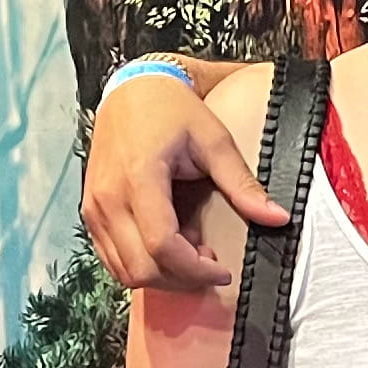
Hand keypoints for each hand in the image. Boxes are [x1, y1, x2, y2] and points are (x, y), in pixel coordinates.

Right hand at [82, 63, 290, 291]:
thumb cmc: (171, 110)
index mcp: (139, 178)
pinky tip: (168, 243)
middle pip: (141, 268)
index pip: (162, 246)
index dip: (195, 270)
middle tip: (210, 262)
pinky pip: (112, 260)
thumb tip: (278, 218)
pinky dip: (142, 263)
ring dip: (162, 274)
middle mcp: (109, 198)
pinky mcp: (90, 214)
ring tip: (190, 248)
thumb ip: (242, 184)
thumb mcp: (214, 141)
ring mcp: (94, 208)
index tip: (223, 270)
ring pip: (124, 271)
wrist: (132, 90)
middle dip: (182, 278)